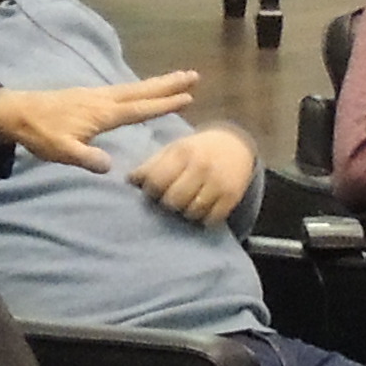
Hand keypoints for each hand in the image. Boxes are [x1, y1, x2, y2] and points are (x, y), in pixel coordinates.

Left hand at [0, 72, 204, 173]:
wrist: (17, 112)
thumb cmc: (40, 134)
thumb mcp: (62, 151)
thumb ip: (86, 158)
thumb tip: (110, 166)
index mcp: (102, 113)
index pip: (139, 108)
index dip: (163, 105)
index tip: (187, 98)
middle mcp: (103, 99)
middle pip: (142, 90)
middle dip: (169, 84)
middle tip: (194, 76)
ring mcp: (96, 95)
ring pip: (134, 87)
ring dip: (157, 83)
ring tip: (178, 78)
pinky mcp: (89, 96)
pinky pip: (123, 89)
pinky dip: (140, 88)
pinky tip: (142, 89)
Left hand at [128, 123, 256, 222]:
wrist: (235, 145)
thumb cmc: (195, 150)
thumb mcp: (173, 149)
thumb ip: (151, 165)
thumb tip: (130, 181)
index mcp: (181, 152)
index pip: (156, 181)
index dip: (150, 190)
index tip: (153, 190)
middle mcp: (201, 166)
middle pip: (173, 200)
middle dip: (168, 203)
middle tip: (171, 198)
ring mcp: (218, 182)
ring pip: (192, 212)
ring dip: (185, 212)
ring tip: (186, 202)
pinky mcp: (232, 197)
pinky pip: (211, 219)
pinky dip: (203, 218)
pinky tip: (202, 208)